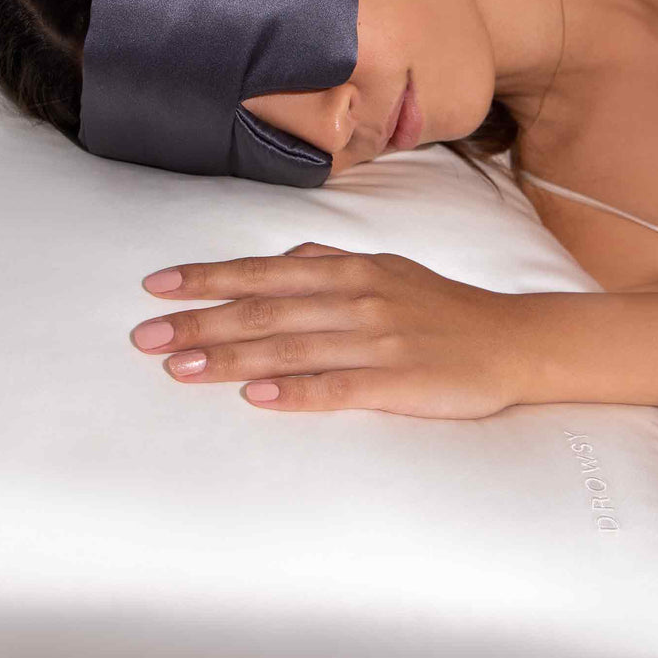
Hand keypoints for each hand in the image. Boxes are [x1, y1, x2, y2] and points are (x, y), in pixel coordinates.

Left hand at [130, 242, 534, 418]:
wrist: (512, 340)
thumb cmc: (437, 306)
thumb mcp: (383, 269)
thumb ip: (329, 262)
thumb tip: (278, 259)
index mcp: (347, 269)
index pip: (262, 272)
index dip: (206, 279)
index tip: (157, 288)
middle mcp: (355, 297)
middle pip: (263, 309)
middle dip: (199, 323)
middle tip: (145, 337)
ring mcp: (376, 338)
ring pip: (289, 346)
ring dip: (231, 358)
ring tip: (180, 369)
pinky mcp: (399, 380)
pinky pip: (339, 387)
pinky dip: (296, 392)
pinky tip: (257, 398)